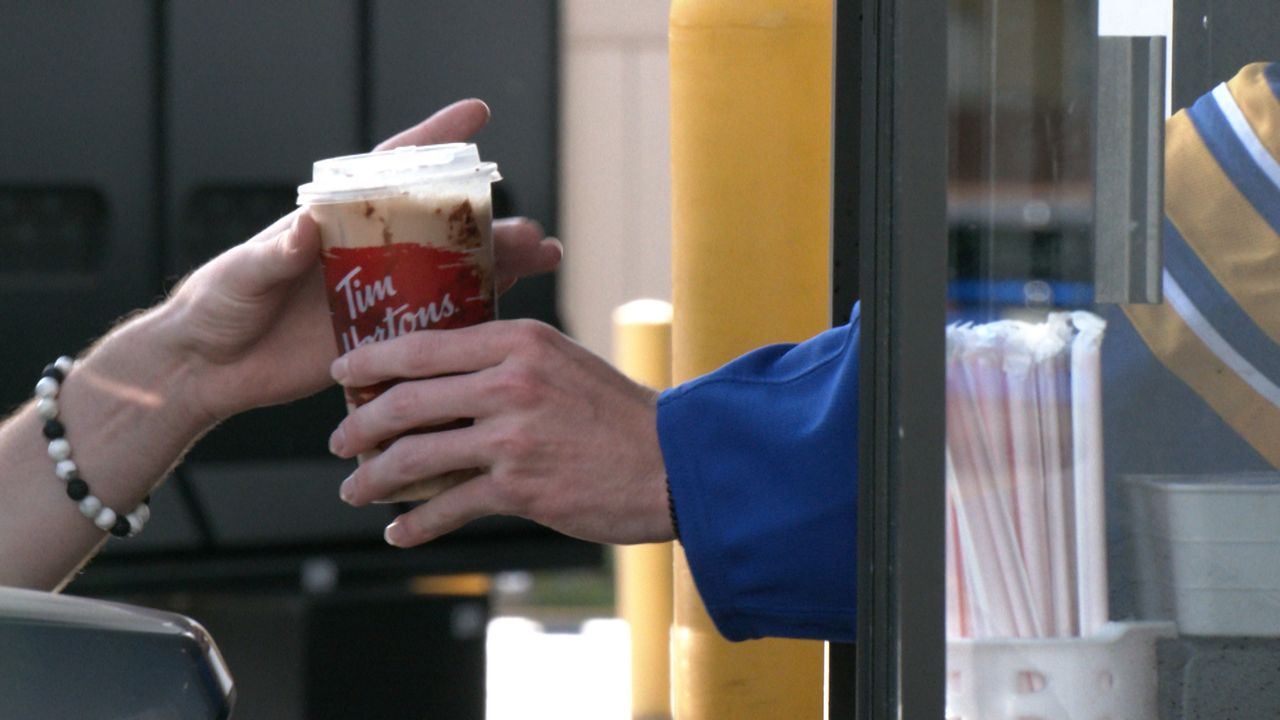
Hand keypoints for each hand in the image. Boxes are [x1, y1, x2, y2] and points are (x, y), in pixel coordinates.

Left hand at [162, 99, 561, 421]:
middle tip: (530, 230)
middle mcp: (368, 252)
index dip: (435, 141)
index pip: (393, 171)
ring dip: (499, 267)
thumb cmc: (218, 304)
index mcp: (337, 220)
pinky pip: (436, 325)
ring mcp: (380, 294)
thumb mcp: (242, 271)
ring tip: (542, 261)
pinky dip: (474, 318)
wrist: (210, 367)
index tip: (476, 116)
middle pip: (441, 228)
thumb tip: (303, 229)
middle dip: (490, 224)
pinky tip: (510, 316)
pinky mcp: (382, 339)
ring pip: (451, 274)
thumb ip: (274, 252)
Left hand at [326, 320, 674, 546]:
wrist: (674, 462)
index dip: (373, 359)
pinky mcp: (520, 488)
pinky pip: (448, 506)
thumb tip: (451, 378)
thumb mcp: (565, 364)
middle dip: (359, 424)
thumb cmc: (621, 415)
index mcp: (520, 341)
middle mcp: (511, 381)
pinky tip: (400, 532)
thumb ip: (511, 362)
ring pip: (415, 456)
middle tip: (341, 440)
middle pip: (407, 400)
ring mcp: (512, 436)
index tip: (344, 370)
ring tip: (357, 489)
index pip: (425, 344)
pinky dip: (415, 523)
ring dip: (374, 478)